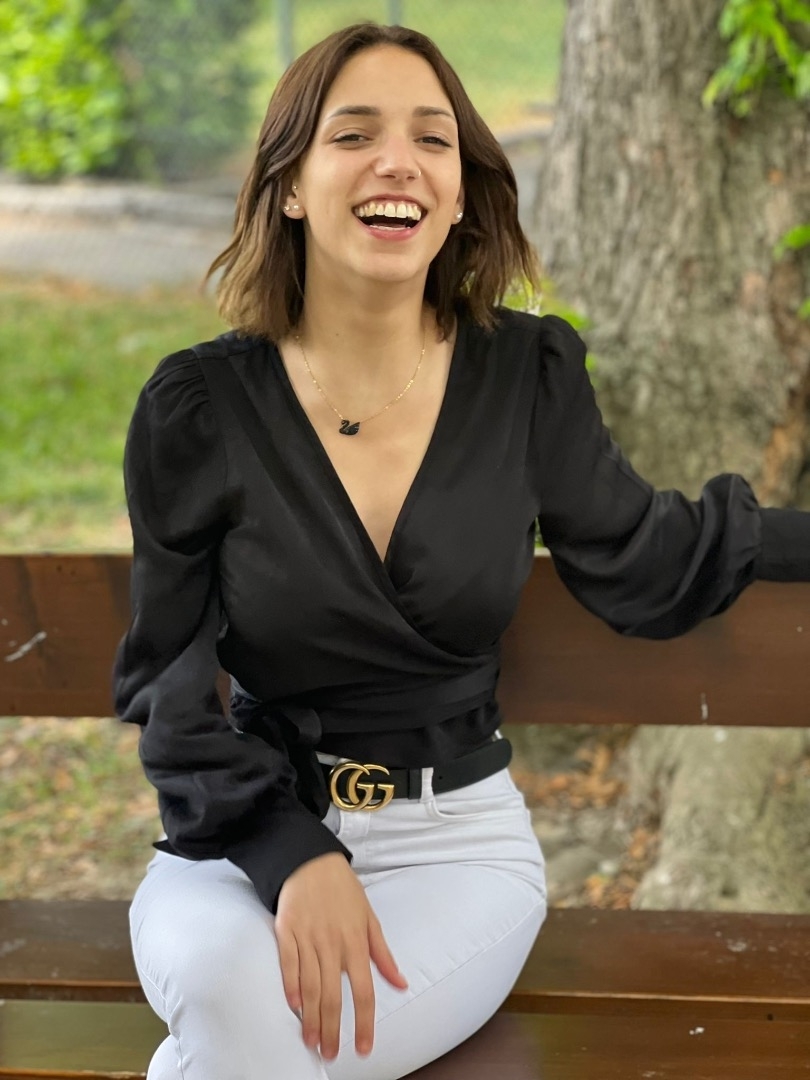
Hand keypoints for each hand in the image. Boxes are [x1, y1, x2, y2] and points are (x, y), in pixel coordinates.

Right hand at [275, 852, 407, 1059]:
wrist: (311, 859)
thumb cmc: (344, 890)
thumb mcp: (369, 918)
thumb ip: (383, 954)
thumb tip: (401, 983)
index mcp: (356, 942)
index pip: (364, 990)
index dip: (365, 1022)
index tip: (364, 1048)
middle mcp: (333, 943)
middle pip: (334, 995)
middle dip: (333, 1030)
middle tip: (331, 1055)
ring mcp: (308, 937)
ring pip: (311, 986)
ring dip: (311, 1018)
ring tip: (312, 1042)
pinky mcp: (286, 931)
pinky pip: (288, 963)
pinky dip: (291, 986)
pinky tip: (295, 1007)